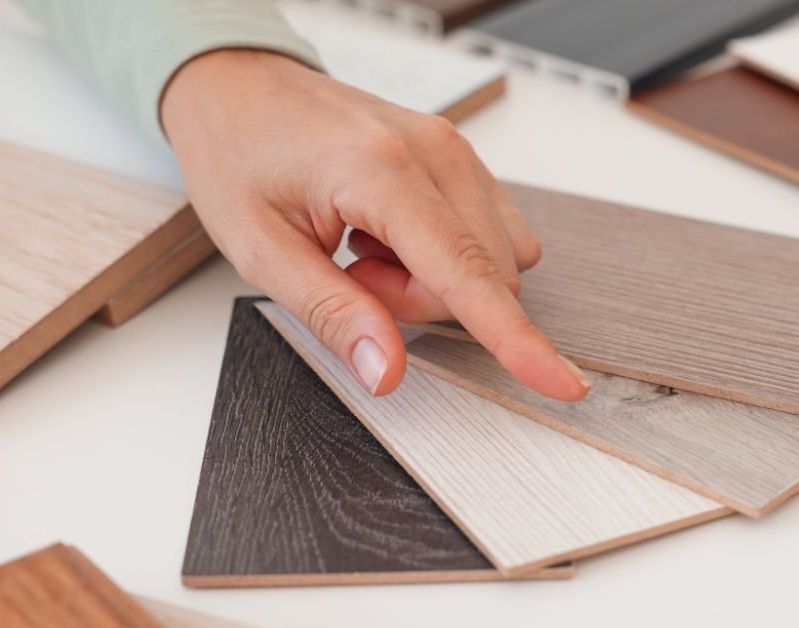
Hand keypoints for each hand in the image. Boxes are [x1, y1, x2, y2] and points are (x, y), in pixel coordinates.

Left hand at [160, 49, 588, 399]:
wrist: (237, 84)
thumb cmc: (240, 153)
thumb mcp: (260, 249)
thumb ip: (332, 314)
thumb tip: (387, 370)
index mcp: (381, 172)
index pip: (467, 274)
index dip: (516, 340)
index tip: (560, 381)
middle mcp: (434, 152)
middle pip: (483, 276)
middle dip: (423, 302)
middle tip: (354, 273)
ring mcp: (452, 149)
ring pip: (492, 258)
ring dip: (434, 279)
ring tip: (365, 249)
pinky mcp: (457, 155)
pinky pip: (488, 231)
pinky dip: (445, 254)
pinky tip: (390, 234)